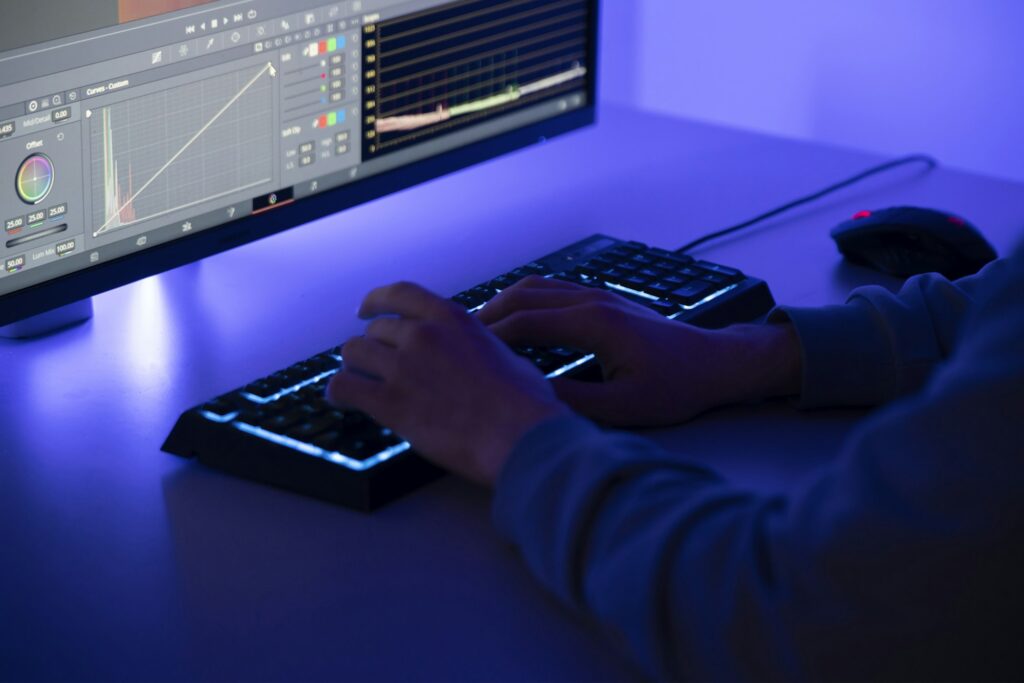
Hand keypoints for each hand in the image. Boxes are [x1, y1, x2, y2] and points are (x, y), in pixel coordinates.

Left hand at [326, 282, 569, 485]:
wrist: (520, 437)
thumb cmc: (526, 404)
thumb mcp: (506, 355)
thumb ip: (478, 347)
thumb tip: (477, 356)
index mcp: (452, 319)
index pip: (401, 294)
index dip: (376, 299)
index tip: (365, 309)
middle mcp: (423, 335)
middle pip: (376, 330)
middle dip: (373, 346)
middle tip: (374, 364)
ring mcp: (403, 367)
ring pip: (354, 353)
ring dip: (354, 366)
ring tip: (357, 380)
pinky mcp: (389, 402)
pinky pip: (344, 387)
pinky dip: (338, 392)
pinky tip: (341, 399)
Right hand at [479, 276, 801, 426]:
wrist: (714, 362)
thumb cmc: (676, 387)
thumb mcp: (626, 408)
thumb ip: (576, 404)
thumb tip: (531, 400)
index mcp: (595, 324)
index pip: (525, 323)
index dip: (489, 339)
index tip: (461, 357)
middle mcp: (592, 300)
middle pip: (522, 297)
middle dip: (485, 317)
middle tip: (456, 342)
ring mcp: (598, 295)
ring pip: (535, 287)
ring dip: (503, 305)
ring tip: (476, 332)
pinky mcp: (604, 299)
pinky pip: (551, 290)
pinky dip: (523, 302)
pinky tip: (513, 322)